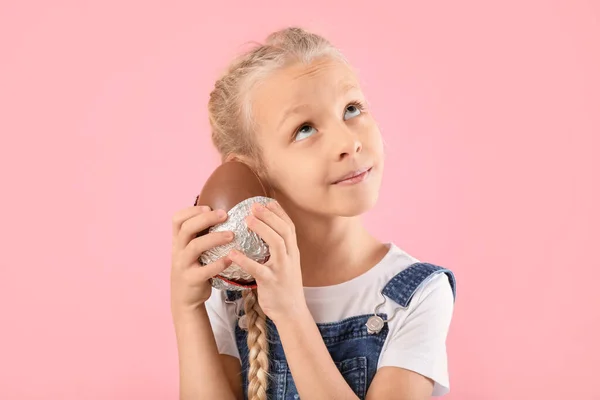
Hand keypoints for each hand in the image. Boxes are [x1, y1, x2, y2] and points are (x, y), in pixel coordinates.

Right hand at [170, 205, 233, 312]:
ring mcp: (183, 265)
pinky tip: (231, 259)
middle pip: (186, 229)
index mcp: (178, 241)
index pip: (177, 219)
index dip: (191, 210)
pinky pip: (204, 270)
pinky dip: (218, 264)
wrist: (185, 299)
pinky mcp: (191, 280)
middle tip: (225, 214)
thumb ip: (199, 236)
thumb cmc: (193, 269)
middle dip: (205, 219)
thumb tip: (221, 214)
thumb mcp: (190, 251)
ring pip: (195, 247)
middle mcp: (178, 251)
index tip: (208, 207)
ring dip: (214, 238)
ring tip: (231, 235)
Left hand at [227, 201, 306, 324]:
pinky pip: (258, 269)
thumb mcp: (287, 265)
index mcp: (293, 252)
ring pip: (277, 244)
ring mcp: (282, 270)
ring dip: (262, 229)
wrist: (291, 312)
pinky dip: (245, 260)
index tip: (267, 201)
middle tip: (254, 205)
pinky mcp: (271, 283)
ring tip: (248, 220)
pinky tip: (233, 253)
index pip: (290, 226)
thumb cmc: (284, 287)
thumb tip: (265, 233)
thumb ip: (279, 250)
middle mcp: (291, 258)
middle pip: (284, 230)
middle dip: (270, 216)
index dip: (279, 212)